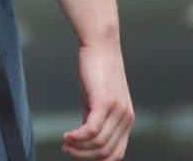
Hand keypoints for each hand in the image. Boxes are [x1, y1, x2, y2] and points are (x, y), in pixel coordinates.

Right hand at [62, 39, 133, 158]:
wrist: (101, 44)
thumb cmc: (98, 69)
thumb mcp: (98, 99)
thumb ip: (95, 118)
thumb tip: (84, 137)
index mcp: (127, 119)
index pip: (116, 153)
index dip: (97, 160)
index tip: (78, 153)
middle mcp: (125, 117)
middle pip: (106, 152)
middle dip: (84, 155)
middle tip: (67, 148)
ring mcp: (117, 110)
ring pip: (98, 144)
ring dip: (78, 147)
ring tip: (65, 142)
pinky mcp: (105, 102)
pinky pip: (91, 130)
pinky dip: (76, 138)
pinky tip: (66, 136)